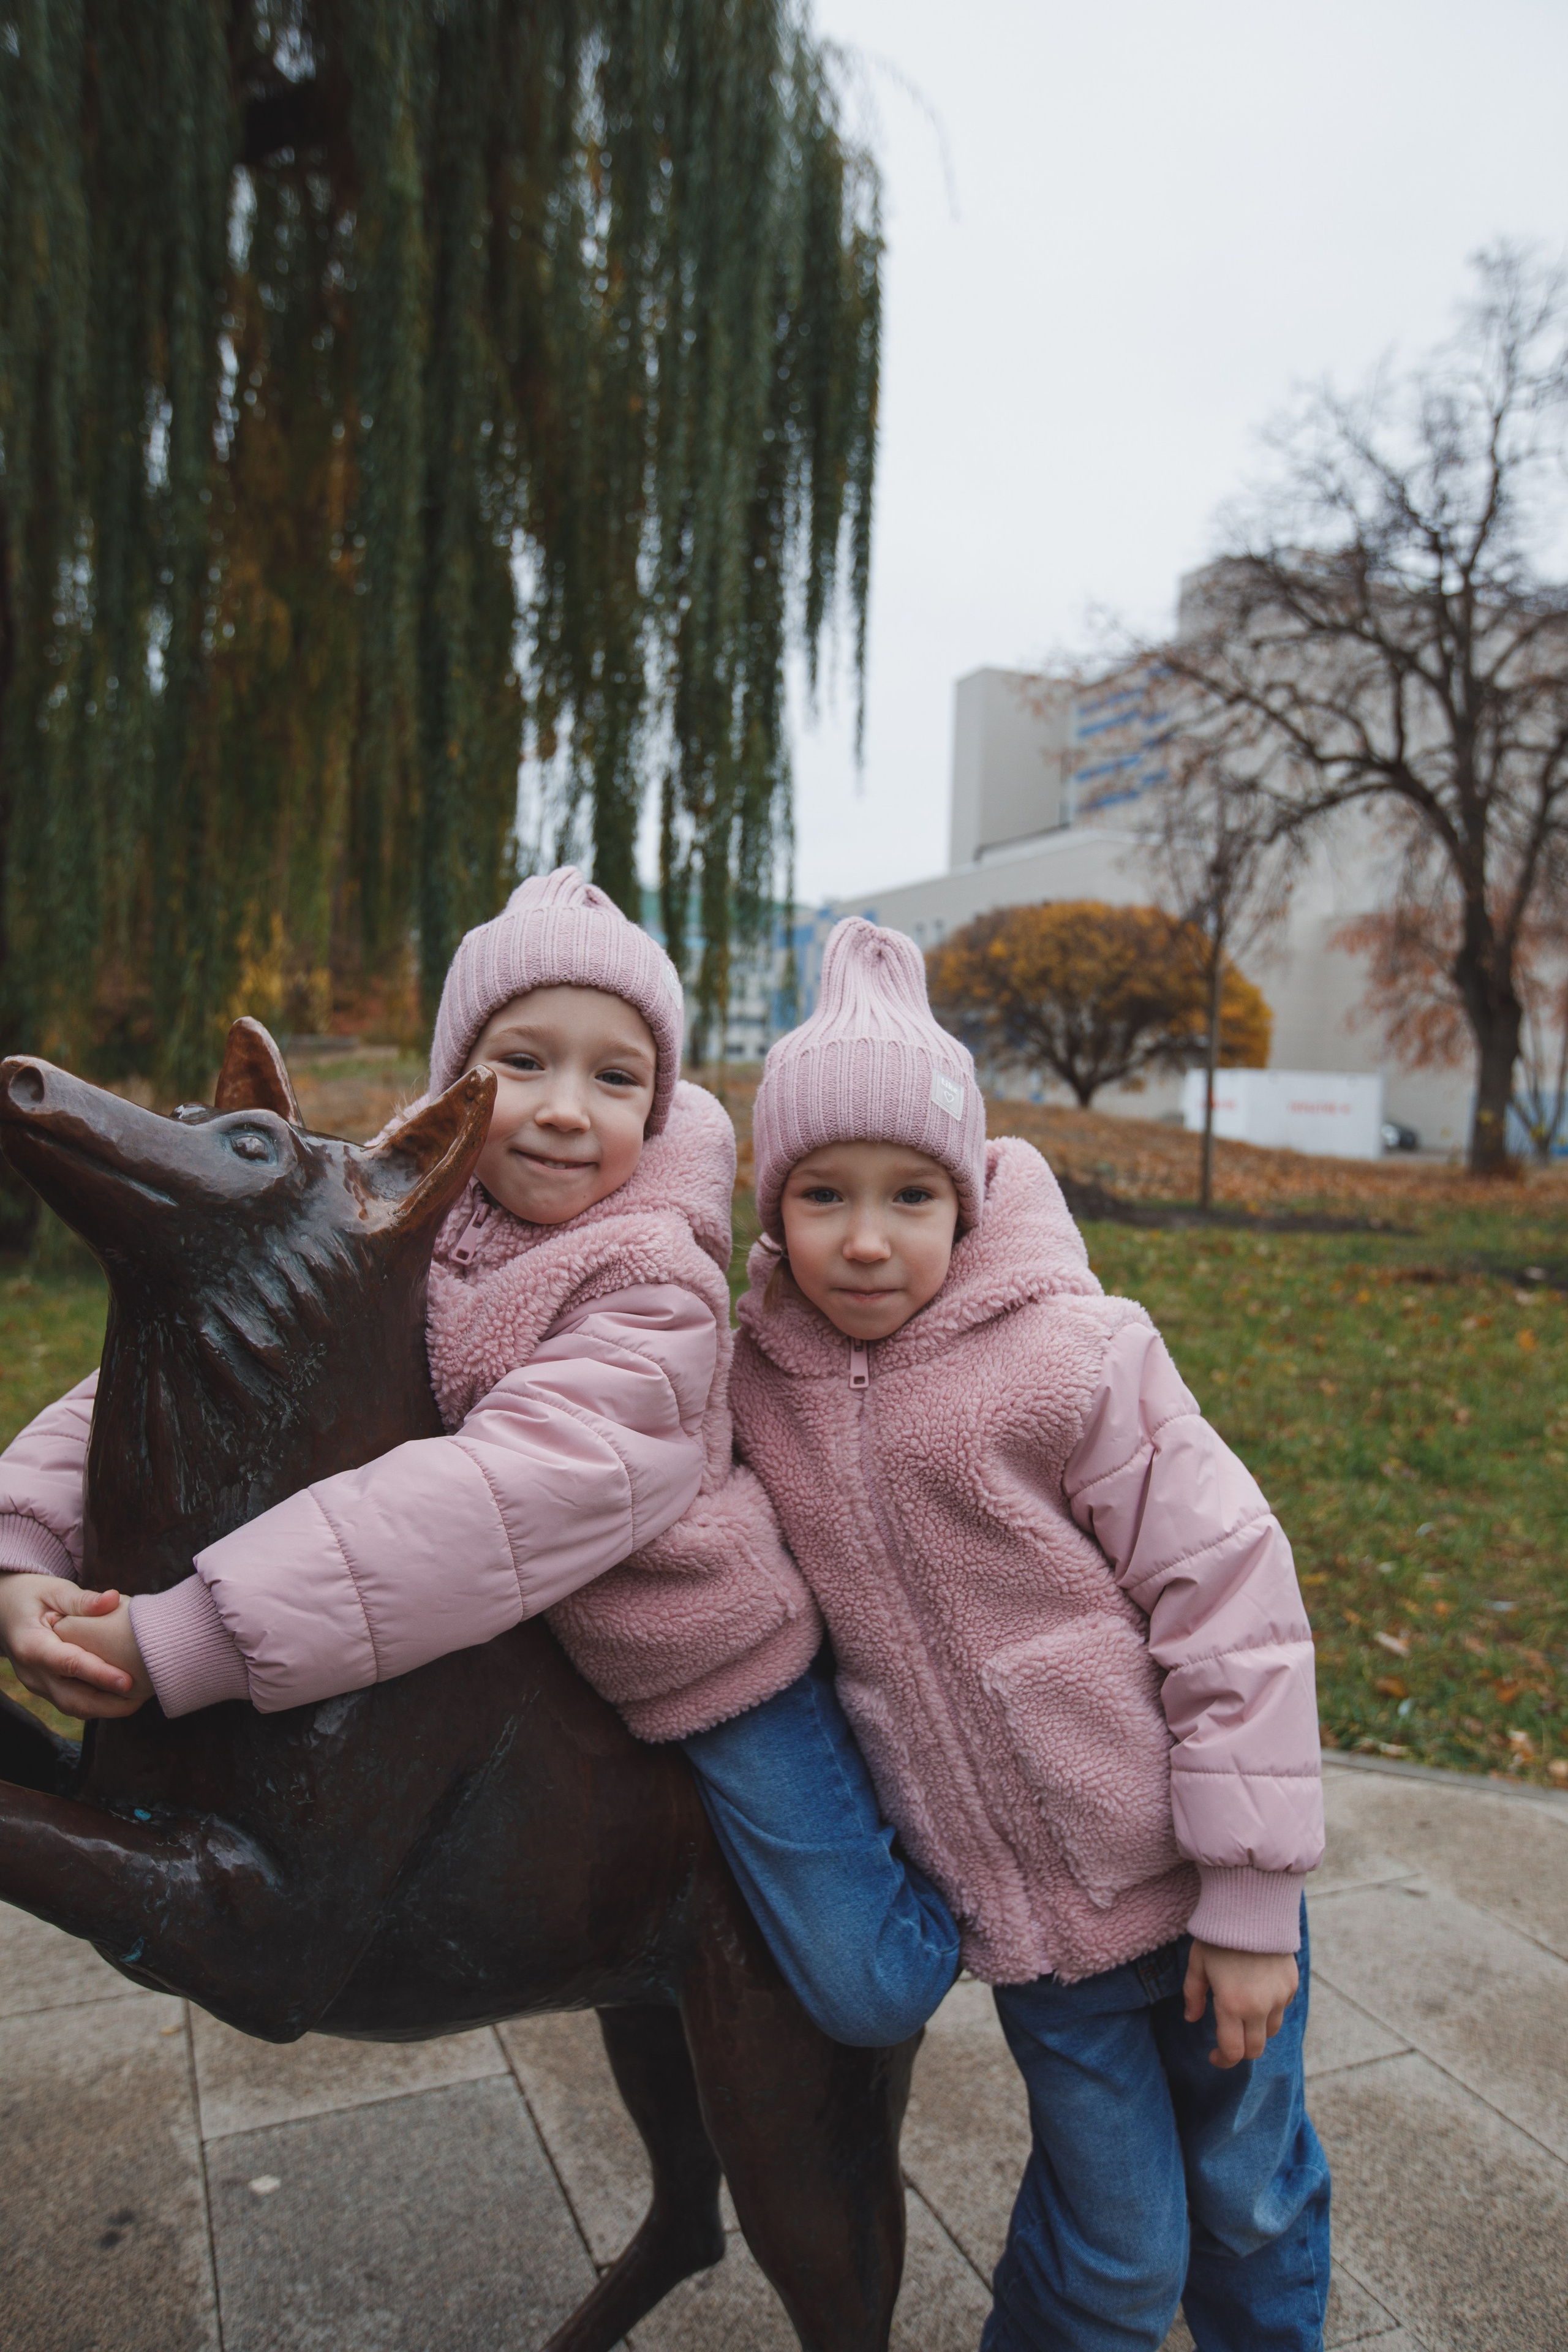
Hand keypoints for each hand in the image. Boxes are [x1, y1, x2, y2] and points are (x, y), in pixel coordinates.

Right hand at [0, 1573, 149, 1717]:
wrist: (4, 1610)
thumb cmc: (32, 1596)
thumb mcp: (54, 1590)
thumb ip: (82, 1599)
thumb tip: (113, 1599)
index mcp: (31, 1645)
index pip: (68, 1664)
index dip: (99, 1675)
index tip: (128, 1681)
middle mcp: (32, 1673)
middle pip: (72, 1699)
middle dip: (110, 1704)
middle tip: (145, 1696)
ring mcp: (37, 1685)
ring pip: (73, 1708)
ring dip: (107, 1709)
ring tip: (140, 1700)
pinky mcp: (46, 1689)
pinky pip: (72, 1703)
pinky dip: (98, 1704)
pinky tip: (123, 1697)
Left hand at [1183, 1939, 1298, 2068]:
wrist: (1252, 1907)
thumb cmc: (1218, 1936)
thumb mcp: (1197, 1964)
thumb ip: (1193, 1995)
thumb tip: (1191, 2019)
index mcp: (1232, 2005)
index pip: (1233, 2051)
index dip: (1223, 2060)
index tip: (1213, 2056)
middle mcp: (1259, 2007)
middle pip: (1255, 2049)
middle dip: (1240, 2050)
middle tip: (1228, 2040)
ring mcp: (1279, 1997)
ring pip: (1270, 2031)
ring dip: (1256, 2030)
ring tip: (1242, 2013)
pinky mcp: (1291, 1985)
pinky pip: (1281, 2008)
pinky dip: (1270, 2009)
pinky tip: (1258, 1991)